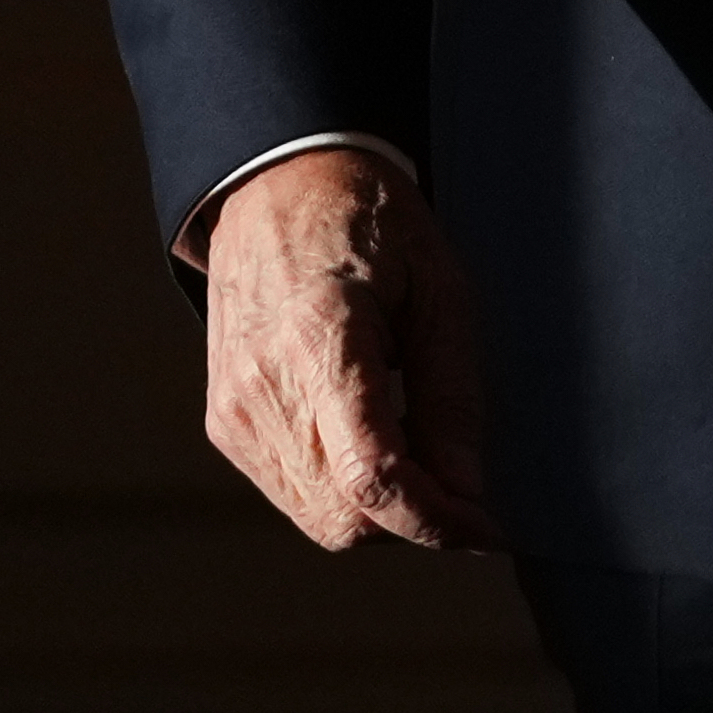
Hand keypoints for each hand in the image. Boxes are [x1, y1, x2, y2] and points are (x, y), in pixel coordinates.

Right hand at [197, 146, 501, 554]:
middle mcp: (263, 381)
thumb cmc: (366, 221)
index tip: (487, 526)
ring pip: (321, 520)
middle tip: (461, 482)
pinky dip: (342, 493)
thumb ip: (453, 395)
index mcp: (319, 335)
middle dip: (415, 519)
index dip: (438, 520)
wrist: (276, 186)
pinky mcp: (225, 423)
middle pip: (348, 516)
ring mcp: (236, 407)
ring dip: (380, 512)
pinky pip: (294, 496)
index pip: (373, 476)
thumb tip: (467, 492)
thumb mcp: (439, 289)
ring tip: (415, 449)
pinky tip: (370, 439)